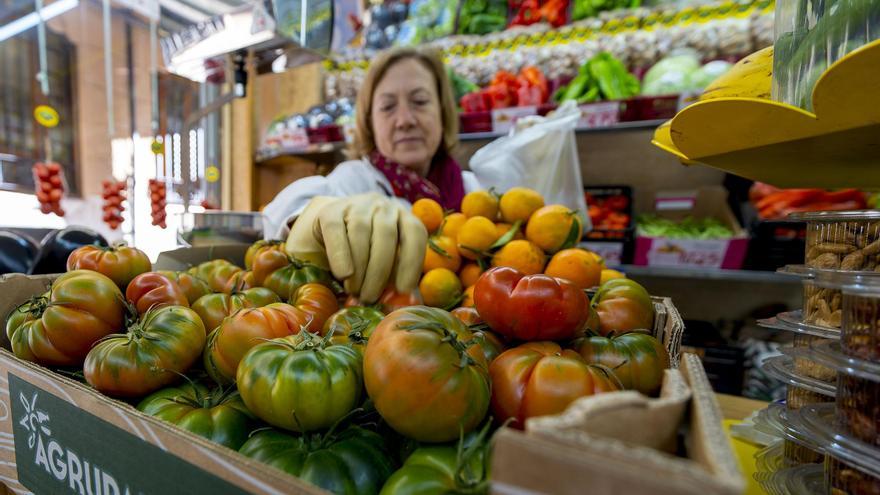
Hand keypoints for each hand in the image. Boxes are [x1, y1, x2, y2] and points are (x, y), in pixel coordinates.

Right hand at [285, 193, 426, 302]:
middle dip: (379, 271)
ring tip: (355, 291)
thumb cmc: (365, 253)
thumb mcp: (385, 263)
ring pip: (361, 233)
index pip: (415, 234)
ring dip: (359, 267)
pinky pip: (336, 231)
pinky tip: (343, 274)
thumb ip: (397, 278)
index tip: (403, 289)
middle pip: (386, 235)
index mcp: (403, 217)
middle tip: (370, 298)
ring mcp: (357, 205)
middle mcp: (383, 206)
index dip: (412, 262)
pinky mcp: (331, 210)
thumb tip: (410, 301)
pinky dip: (340, 255)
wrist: (329, 231)